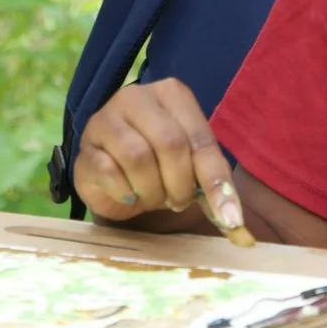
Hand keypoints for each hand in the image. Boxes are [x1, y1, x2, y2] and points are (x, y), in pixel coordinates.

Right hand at [72, 77, 249, 239]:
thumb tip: (241, 233)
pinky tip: (129, 194)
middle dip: (180, 185)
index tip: (230, 220)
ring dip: (152, 190)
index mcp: (171, 94)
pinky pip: (108, 171)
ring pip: (137, 156)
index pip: (200, 138)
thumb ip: (217, 191)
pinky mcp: (85, 148)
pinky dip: (125, 192)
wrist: (117, 179)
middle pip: (170, 144)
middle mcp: (136, 97)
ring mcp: (105, 119)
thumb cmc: (162, 168)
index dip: (215, 182)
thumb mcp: (194, 170)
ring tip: (153, 197)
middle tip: (178, 202)